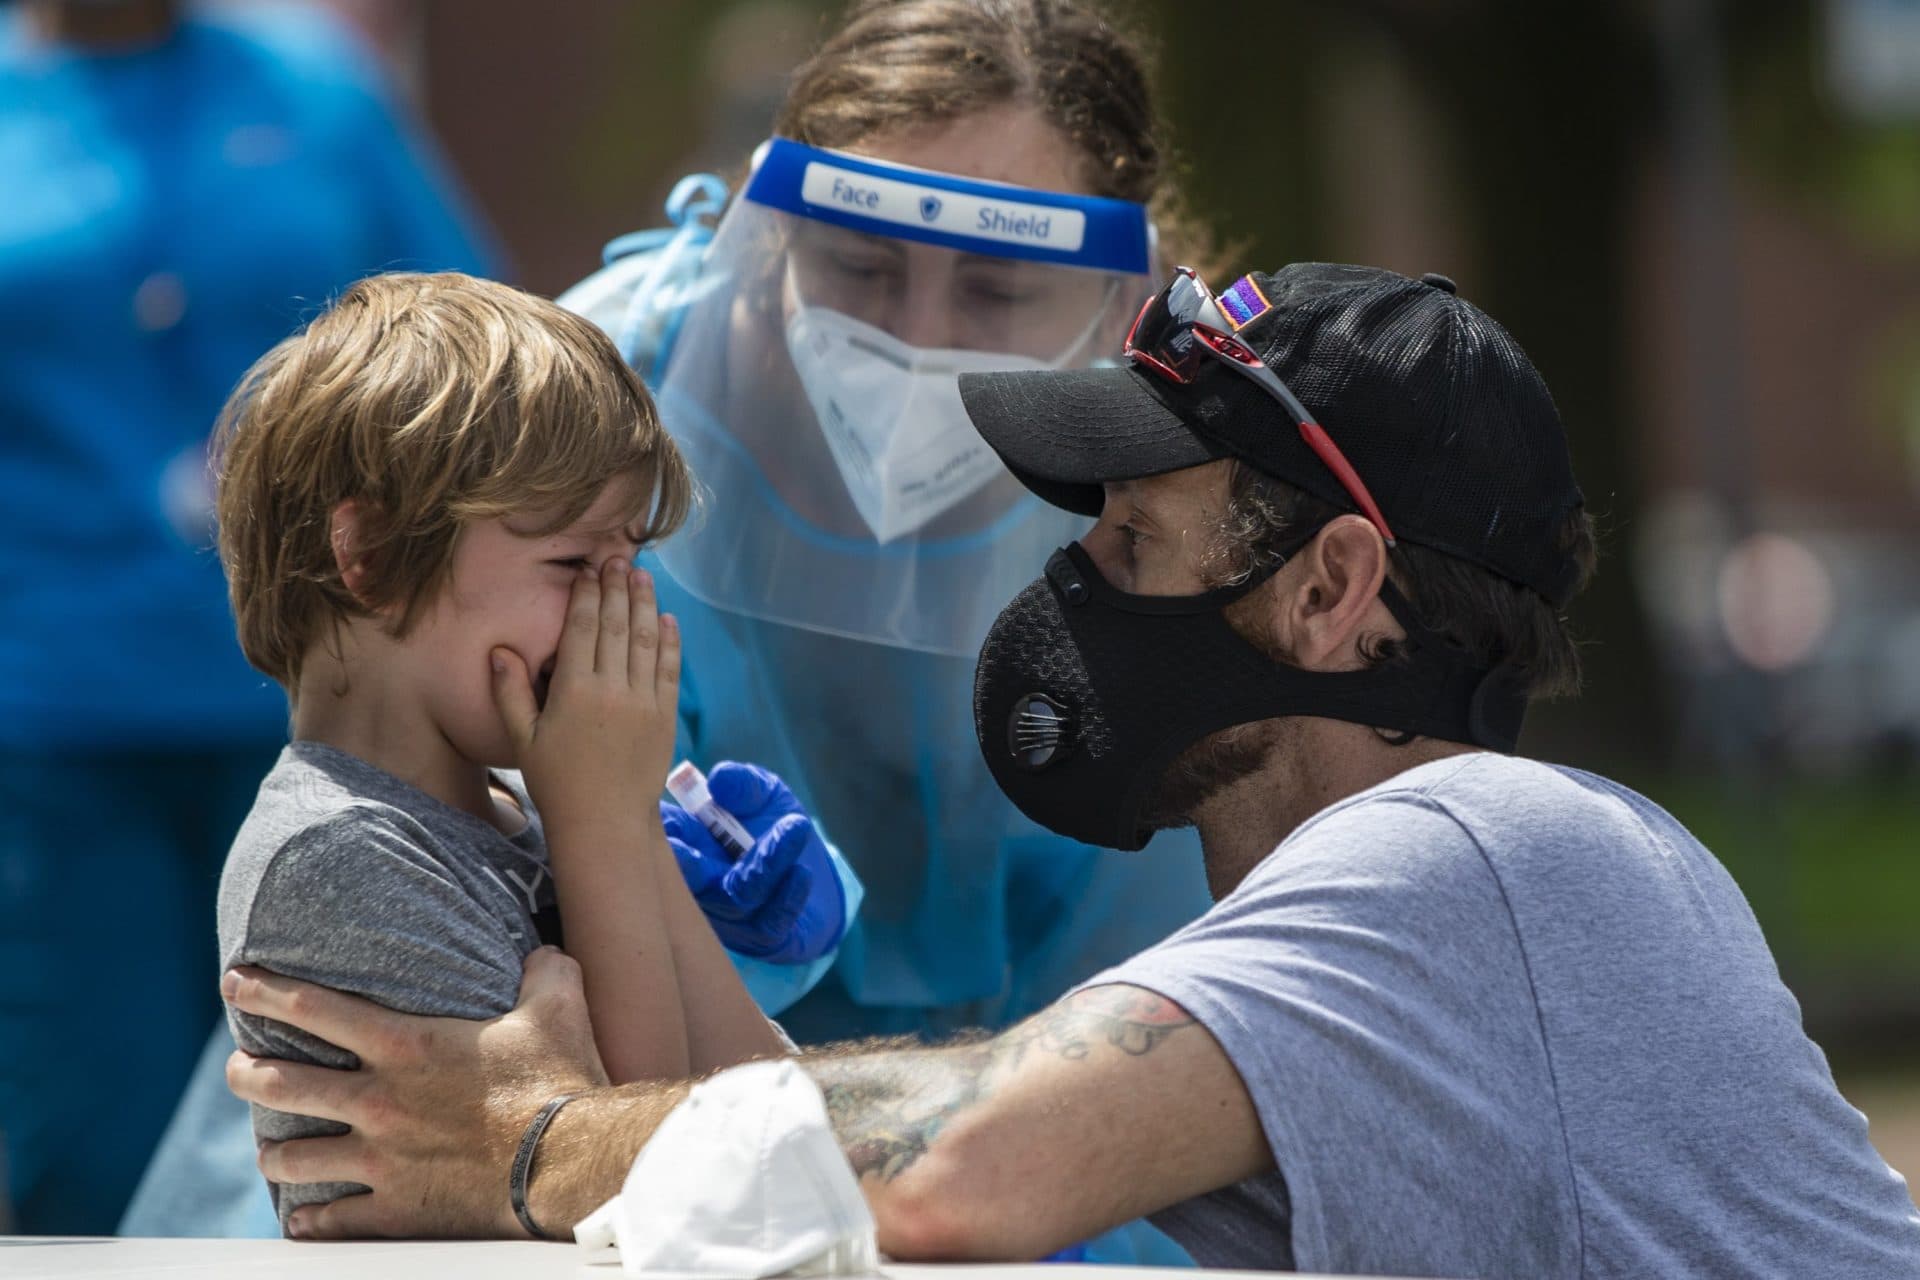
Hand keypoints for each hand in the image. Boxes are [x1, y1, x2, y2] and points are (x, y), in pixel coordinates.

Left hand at [222, 949, 608, 1238]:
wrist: (569, 1163)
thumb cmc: (560, 1082)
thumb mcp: (558, 1010)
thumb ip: (544, 974)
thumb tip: (544, 956)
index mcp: (406, 1046)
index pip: (316, 1009)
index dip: (267, 991)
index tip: (236, 982)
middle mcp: (378, 1101)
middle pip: (281, 1084)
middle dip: (245, 1074)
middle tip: (236, 1068)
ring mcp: (381, 1160)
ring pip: (293, 1159)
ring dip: (274, 1154)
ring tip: (268, 1150)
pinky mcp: (397, 1210)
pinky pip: (335, 1222)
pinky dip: (314, 1222)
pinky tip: (305, 1221)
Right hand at [491, 559, 678, 834]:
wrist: (605, 823)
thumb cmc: (557, 783)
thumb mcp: (522, 740)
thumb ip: (510, 693)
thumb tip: (500, 650)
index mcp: (574, 692)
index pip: (582, 629)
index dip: (586, 596)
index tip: (588, 571)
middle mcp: (612, 690)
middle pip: (616, 626)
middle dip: (617, 588)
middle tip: (618, 560)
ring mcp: (644, 702)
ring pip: (647, 640)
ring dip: (646, 604)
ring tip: (643, 576)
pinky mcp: (666, 716)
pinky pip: (670, 670)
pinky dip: (670, 642)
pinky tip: (667, 620)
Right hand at [660, 762, 846, 964]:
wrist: (816, 871)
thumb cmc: (775, 826)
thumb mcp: (764, 794)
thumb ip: (744, 784)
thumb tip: (719, 780)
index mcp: (687, 842)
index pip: (660, 843)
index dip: (663, 837)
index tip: (674, 824)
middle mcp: (699, 884)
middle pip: (686, 881)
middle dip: (693, 865)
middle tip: (717, 838)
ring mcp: (726, 915)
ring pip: (735, 899)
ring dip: (765, 864)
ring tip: (795, 827)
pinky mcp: (757, 938)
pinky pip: (766, 925)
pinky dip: (786, 897)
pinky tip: (802, 873)